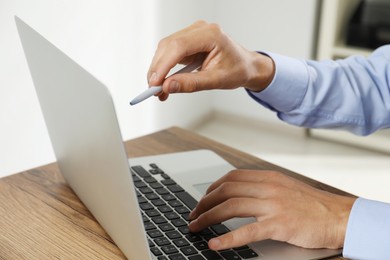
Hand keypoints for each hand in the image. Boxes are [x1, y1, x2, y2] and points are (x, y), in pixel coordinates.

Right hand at [147, 20, 274, 100]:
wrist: (246, 66)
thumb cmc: (237, 70)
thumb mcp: (217, 81)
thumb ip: (192, 84)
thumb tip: (168, 86)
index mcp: (211, 34)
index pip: (179, 46)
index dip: (163, 65)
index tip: (154, 83)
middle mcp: (199, 30)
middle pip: (168, 46)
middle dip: (157, 69)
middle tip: (153, 90)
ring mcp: (192, 34)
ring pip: (165, 49)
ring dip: (158, 70)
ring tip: (159, 91)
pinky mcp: (187, 42)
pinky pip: (169, 53)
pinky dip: (164, 69)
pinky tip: (164, 83)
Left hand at [188, 170, 355, 250]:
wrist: (337, 216)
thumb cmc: (312, 204)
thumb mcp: (285, 187)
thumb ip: (263, 187)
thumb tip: (239, 192)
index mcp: (268, 177)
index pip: (231, 177)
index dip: (212, 188)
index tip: (203, 199)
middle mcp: (268, 187)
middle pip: (225, 190)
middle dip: (204, 202)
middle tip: (194, 215)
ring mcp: (272, 205)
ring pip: (230, 207)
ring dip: (208, 217)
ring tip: (196, 227)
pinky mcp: (278, 225)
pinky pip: (246, 231)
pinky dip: (227, 239)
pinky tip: (215, 245)